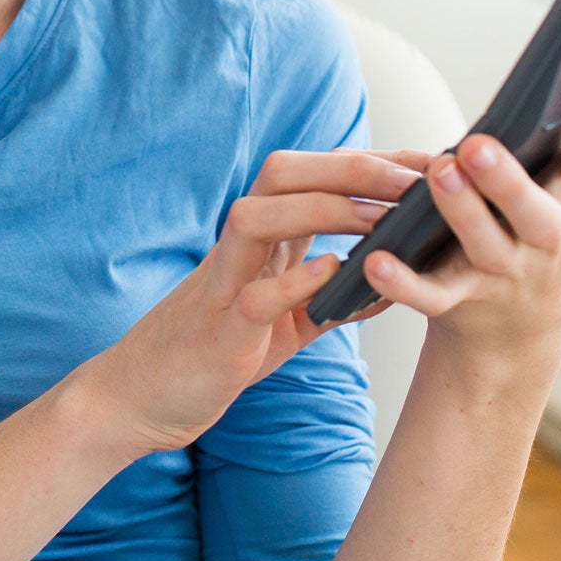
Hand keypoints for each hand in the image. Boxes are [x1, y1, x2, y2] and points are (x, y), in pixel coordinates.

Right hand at [77, 148, 420, 461]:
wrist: (138, 399)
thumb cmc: (210, 355)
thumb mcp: (281, 325)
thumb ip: (326, 301)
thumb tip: (386, 285)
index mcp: (256, 244)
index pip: (309, 177)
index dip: (367, 163)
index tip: (423, 161)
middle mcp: (236, 251)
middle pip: (281, 176)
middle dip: (350, 168)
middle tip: (413, 181)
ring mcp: (221, 286)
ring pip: (258, 219)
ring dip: (323, 209)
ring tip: (380, 220)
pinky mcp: (217, 333)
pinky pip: (252, 297)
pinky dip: (293, 281)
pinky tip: (331, 273)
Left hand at [363, 57, 560, 361]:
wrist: (519, 326)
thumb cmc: (543, 224)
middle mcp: (550, 238)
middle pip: (537, 213)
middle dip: (508, 180)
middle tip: (477, 144)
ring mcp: (505, 272)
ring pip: (485, 246)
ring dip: (462, 212)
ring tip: (437, 172)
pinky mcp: (460, 300)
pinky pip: (431, 294)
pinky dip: (403, 282)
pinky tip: (376, 260)